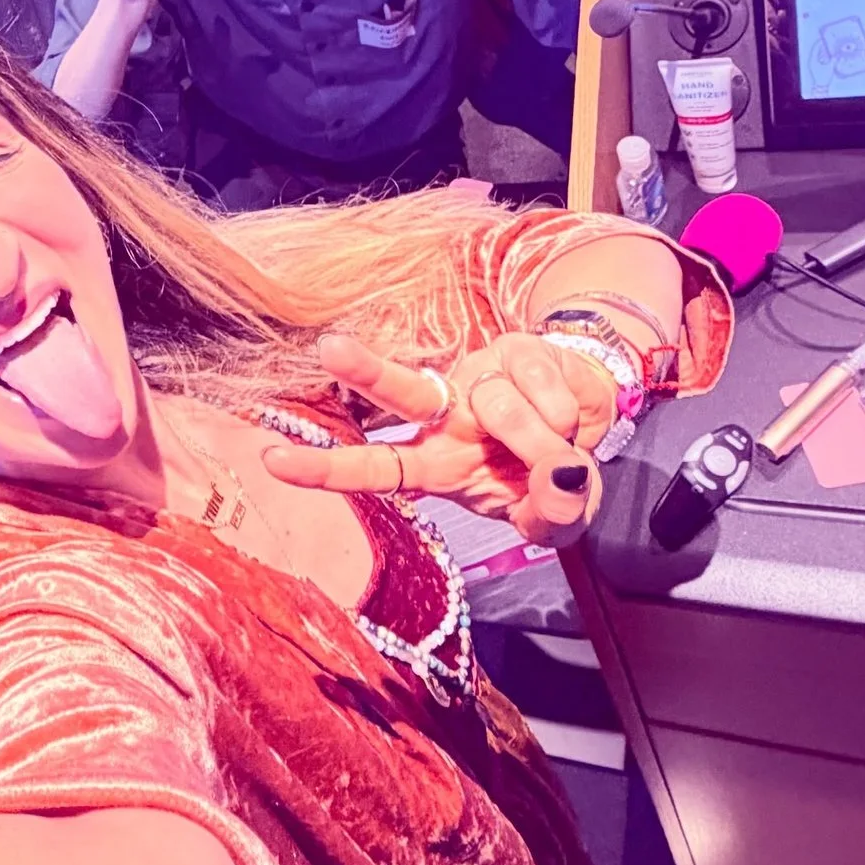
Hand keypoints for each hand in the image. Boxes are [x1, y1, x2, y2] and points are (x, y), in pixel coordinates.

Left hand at [261, 333, 609, 543]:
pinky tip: (569, 419)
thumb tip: (561, 480)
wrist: (593, 421)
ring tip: (561, 454)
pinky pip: (539, 385)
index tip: (272, 460)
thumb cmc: (555, 476)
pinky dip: (565, 415)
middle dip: (364, 370)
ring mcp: (478, 379)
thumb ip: (554, 511)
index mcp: (437, 465)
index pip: (376, 469)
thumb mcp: (557, 516)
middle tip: (329, 348)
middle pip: (398, 391)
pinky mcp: (516, 350)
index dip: (326, 469)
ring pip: (497, 404)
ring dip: (539, 440)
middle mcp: (445, 417)